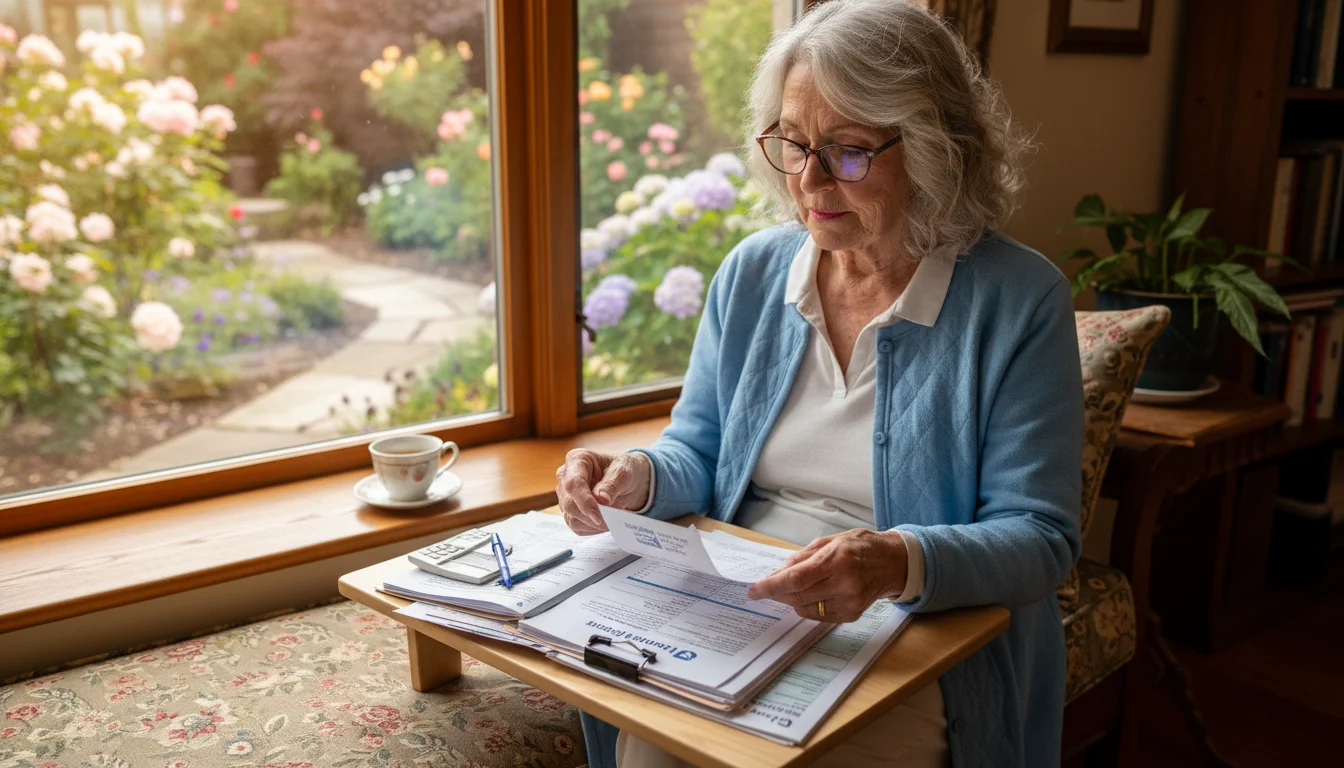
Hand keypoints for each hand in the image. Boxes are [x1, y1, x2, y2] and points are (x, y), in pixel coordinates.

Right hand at [554, 449, 652, 535]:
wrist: (625, 480)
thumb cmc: (622, 470)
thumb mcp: (623, 473)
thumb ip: (612, 485)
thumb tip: (601, 499)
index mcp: (577, 459)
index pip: (573, 483)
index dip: (585, 502)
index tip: (599, 517)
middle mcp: (566, 476)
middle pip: (569, 503)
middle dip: (591, 516)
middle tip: (612, 521)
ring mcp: (565, 495)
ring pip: (571, 518)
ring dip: (593, 524)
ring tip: (612, 519)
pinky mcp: (569, 511)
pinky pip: (576, 526)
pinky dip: (592, 528)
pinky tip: (605, 522)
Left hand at [746, 529, 907, 622]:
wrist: (892, 562)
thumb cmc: (860, 546)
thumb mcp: (829, 541)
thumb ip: (801, 558)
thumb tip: (776, 574)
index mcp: (836, 560)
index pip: (795, 579)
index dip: (771, 586)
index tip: (754, 590)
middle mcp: (844, 584)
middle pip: (797, 596)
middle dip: (778, 593)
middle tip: (767, 587)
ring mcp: (849, 603)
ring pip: (805, 609)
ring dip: (792, 600)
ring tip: (793, 587)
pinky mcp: (851, 615)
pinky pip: (818, 616)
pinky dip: (807, 607)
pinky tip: (810, 595)